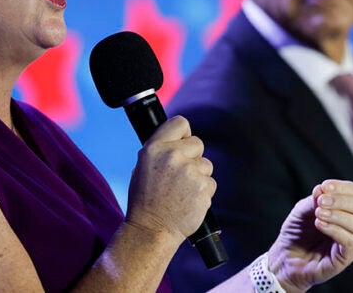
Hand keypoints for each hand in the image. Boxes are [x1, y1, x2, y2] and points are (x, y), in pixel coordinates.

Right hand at [124, 116, 215, 243]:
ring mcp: (190, 171)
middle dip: (193, 157)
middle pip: (198, 143)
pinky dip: (203, 192)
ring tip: (181, 192)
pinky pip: (210, 182)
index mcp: (155, 148)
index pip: (180, 123)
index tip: (183, 142)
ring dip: (198, 176)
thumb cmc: (145, 201)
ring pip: (206, 165)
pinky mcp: (203, 186)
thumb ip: (160, 150)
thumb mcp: (142, 167)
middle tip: (180, 175)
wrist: (152, 230)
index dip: (184, 134)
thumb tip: (178, 140)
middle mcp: (173, 156)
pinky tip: (188, 201)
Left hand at [267, 180, 352, 291]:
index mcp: (346, 210)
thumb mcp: (301, 211)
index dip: (342, 187)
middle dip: (343, 200)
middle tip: (321, 202)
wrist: (286, 258)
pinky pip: (348, 242)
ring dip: (338, 215)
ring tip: (318, 214)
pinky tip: (319, 224)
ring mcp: (351, 242)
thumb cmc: (297, 232)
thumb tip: (322, 189)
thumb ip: (313, 200)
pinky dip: (334, 230)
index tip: (324, 186)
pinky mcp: (345, 258)